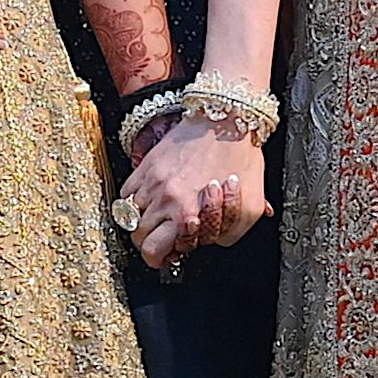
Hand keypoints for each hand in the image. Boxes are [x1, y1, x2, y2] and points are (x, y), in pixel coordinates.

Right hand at [118, 116, 270, 266]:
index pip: (154, 251)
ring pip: (129, 217)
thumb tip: (213, 241)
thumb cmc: (241, 159)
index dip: (162, 257)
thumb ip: (232, 232)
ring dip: (144, 222)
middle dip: (152, 243)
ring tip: (162, 218)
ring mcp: (151, 181)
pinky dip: (134, 201)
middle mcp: (165, 199)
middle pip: (138, 238)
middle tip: (167, 237)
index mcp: (188, 213)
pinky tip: (153, 199)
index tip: (172, 252)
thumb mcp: (251, 206)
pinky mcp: (146, 165)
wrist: (227, 120)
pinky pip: (126, 194)